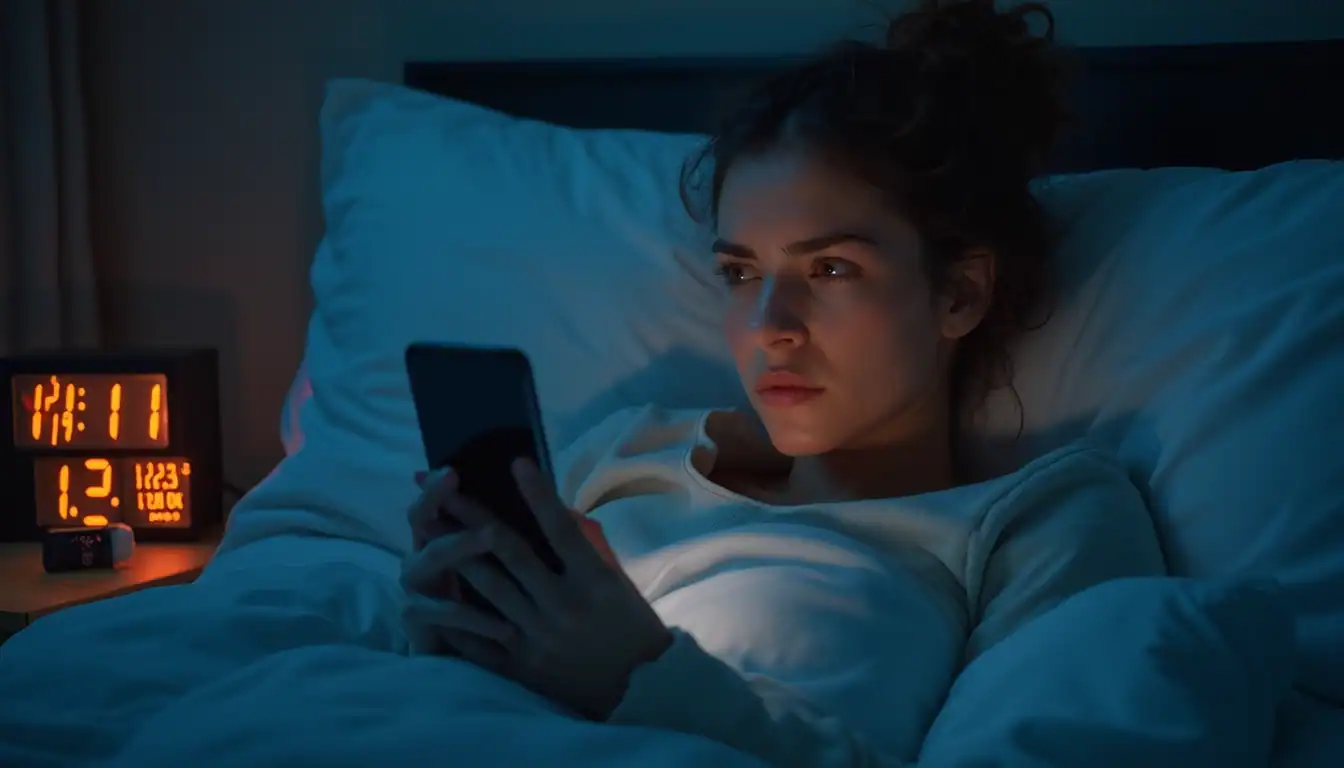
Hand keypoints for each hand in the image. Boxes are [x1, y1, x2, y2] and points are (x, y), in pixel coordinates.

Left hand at [400, 460, 673, 719]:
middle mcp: (563, 606)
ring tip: (429, 530)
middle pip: (510, 553)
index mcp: (594, 582)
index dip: (538, 494)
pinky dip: (455, 616)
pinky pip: (481, 638)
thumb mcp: (617, 584)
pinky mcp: (523, 664)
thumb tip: (550, 513)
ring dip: (456, 555)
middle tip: (442, 489)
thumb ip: (584, 553)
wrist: (639, 690)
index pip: (561, 528)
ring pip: (489, 589)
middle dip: (472, 516)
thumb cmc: (630, 628)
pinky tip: (431, 594)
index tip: (516, 462)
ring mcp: (539, 636)